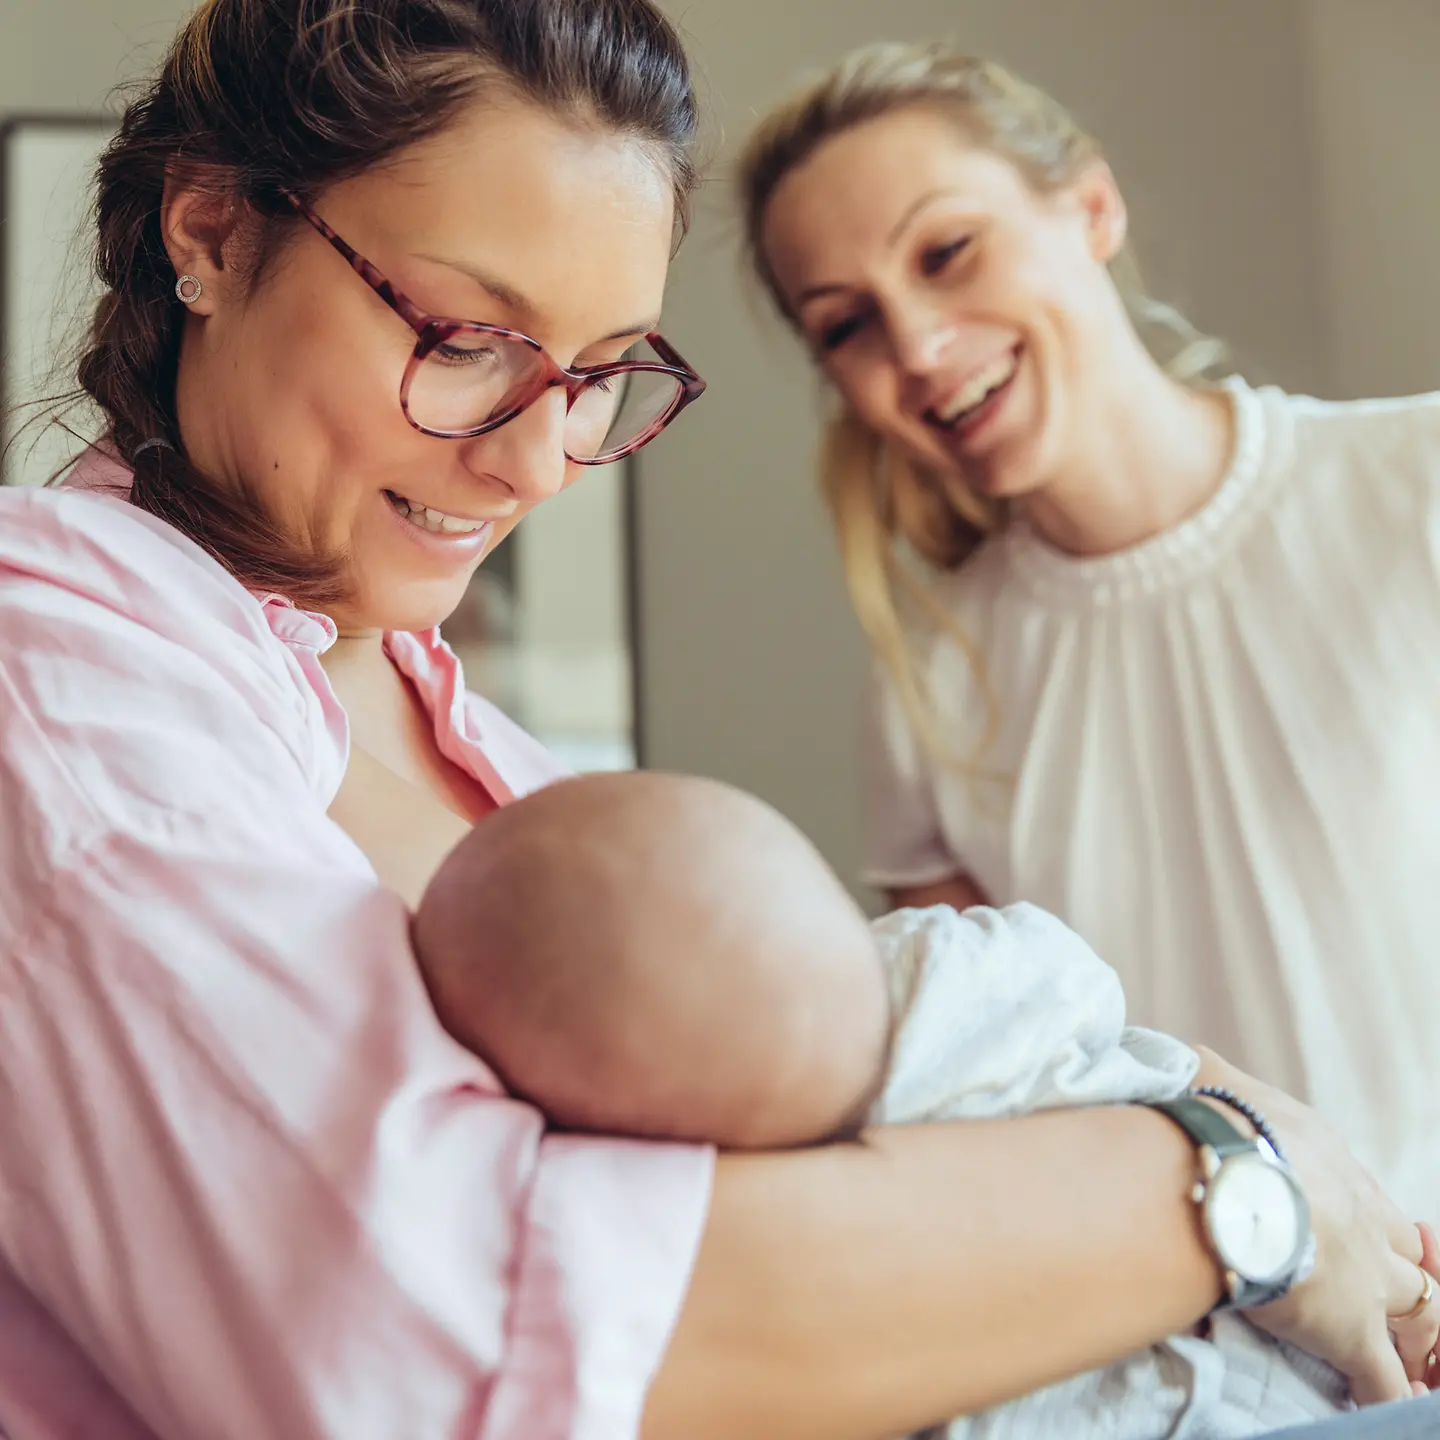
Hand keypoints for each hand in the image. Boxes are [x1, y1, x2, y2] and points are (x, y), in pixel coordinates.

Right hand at [1194, 1050, 1439, 1405]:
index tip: (1353, 1232)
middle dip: (1399, 1274)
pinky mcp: (1349, 1331)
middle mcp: (1364, 1222)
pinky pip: (1383, 1378)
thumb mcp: (1210, 1077)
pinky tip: (1390, 1401)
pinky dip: (1388, 1393)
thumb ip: (1205, 1075)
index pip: (1369, 1199)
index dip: (1366, 1220)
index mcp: (1334, 1164)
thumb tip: (1180, 1060)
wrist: (1229, 1172)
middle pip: (1406, 1255)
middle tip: (1385, 1294)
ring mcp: (1365, 1280)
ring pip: (1418, 1313)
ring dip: (1413, 1334)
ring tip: (1406, 1356)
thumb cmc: (1216, 1122)